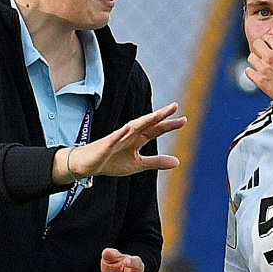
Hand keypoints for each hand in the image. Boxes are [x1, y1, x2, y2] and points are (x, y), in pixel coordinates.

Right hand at [62, 103, 185, 180]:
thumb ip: (156, 162)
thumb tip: (178, 162)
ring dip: (144, 120)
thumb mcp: (138, 164)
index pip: (156, 129)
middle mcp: (129, 135)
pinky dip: (120, 134)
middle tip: (175, 106)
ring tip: (157, 114)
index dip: (169, 125)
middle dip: (160, 116)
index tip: (184, 119)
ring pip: (132, 127)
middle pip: (147, 123)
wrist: (88, 165)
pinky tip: (128, 128)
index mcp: (138, 139)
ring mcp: (117, 138)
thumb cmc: (112, 161)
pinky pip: (113, 138)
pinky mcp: (105, 145)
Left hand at [245, 35, 272, 109]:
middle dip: (260, 47)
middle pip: (257, 43)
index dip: (269, 40)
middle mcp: (271, 57)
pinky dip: (252, 72)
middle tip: (264, 52)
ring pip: (251, 57)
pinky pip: (248, 71)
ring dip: (255, 59)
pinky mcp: (259, 80)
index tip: (269, 44)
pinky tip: (257, 73)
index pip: (268, 37)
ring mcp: (264, 68)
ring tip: (261, 64)